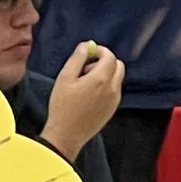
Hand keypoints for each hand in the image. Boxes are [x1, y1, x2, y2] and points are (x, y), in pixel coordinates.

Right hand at [41, 39, 122, 159]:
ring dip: (105, 74)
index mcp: (101, 79)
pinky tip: (89, 95)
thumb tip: (86, 46)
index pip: (109, 56)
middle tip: (87, 67)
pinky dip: (106, 86)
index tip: (89, 52)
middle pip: (118, 65)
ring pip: (116, 78)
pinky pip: (114, 91)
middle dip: (105, 61)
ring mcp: (114, 101)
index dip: (99, 51)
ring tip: (85, 84)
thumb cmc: (62, 107)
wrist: (66, 135)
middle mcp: (112, 89)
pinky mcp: (112, 110)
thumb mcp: (65, 78)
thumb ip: (77, 58)